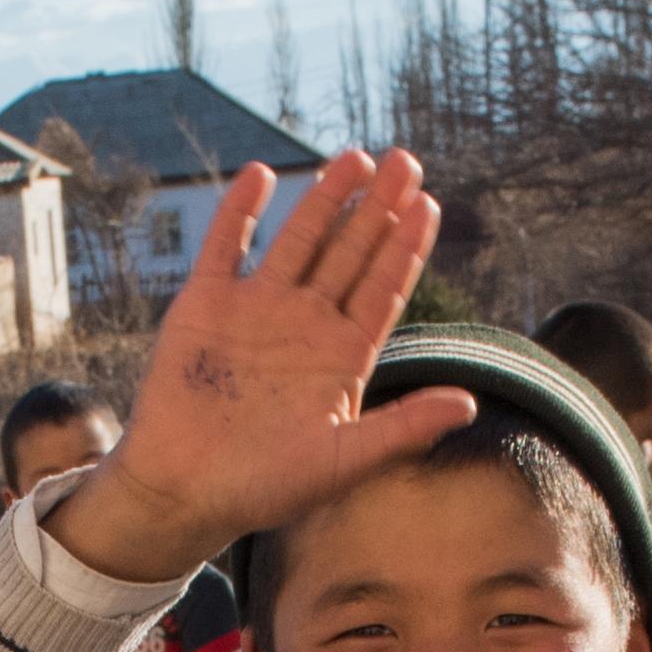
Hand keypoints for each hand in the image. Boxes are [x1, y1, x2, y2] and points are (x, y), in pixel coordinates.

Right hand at [39, 151, 480, 587]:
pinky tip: (261, 175)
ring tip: (356, 158)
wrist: (182, 493)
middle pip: (350, 253)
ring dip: (325, 198)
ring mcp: (255, 310)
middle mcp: (304, 325)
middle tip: (408, 160)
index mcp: (341, 357)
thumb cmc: (264, 489)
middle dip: (378, 208)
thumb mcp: (343, 462)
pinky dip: (239, 211)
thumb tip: (469, 403)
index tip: (430, 205)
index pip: (383, 289)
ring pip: (298, 240)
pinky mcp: (205, 305)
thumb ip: (403, 428)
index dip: (406, 248)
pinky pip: (224, 246)